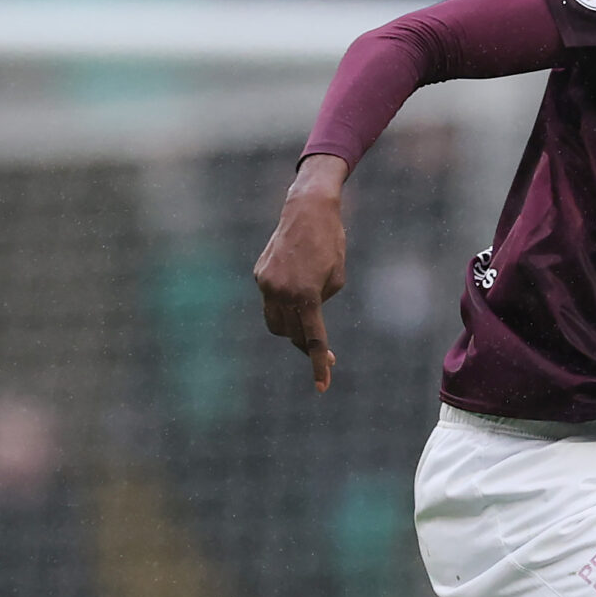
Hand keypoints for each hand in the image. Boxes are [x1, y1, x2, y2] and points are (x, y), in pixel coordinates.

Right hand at [253, 154, 349, 390]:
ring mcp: (265, 284)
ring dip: (291, 330)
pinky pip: (270, 301)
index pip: (312, 339)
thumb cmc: (330, 244)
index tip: (322, 386)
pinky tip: (296, 292)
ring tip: (309, 327)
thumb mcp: (336, 279)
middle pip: (290, 335)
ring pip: (275, 323)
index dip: (318, 364)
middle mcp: (281, 292)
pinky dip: (283, 305)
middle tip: (328, 356)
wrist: (307, 211)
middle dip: (306, 347)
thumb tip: (304, 320)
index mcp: (306, 295)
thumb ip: (319, 303)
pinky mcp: (259, 274)